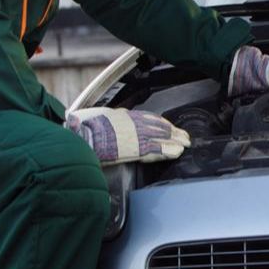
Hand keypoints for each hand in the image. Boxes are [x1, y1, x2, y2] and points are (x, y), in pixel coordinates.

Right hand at [65, 108, 190, 164]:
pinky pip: (158, 150)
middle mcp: (135, 124)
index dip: (161, 123)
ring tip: (186, 144)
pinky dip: (169, 151)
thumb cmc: (84, 127)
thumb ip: (102, 119)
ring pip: (163, 137)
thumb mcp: (94, 116)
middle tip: (184, 135)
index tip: (169, 125)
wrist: (82, 135)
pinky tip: (178, 152)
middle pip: (160, 127)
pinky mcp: (138, 149)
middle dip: (174, 132)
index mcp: (125, 116)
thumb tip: (99, 120)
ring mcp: (138, 136)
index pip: (149, 118)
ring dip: (176, 141)